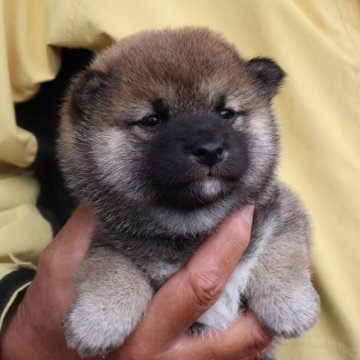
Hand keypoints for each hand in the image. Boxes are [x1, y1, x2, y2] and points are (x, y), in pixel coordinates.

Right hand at [0, 204, 271, 359]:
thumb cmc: (51, 324)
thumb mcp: (56, 276)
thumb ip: (79, 235)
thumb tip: (103, 200)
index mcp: (139, 334)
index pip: (199, 286)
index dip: (227, 246)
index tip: (244, 213)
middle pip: (241, 332)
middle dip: (265, 282)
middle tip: (273, 241)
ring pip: (246, 354)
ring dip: (265, 314)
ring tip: (270, 270)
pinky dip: (251, 338)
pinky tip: (250, 305)